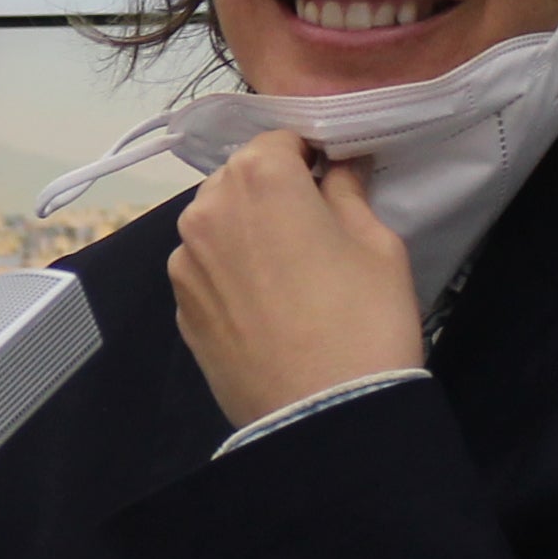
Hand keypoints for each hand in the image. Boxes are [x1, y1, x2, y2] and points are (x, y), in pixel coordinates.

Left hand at [169, 128, 425, 433]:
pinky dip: (231, 275)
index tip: (333, 184)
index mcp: (258, 177)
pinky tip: (267, 308)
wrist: (324, 417)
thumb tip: (339, 166)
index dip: (311, 157)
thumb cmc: (364, 320)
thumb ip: (348, 191)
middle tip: (316, 232)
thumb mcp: (377, 243)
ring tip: (290, 275)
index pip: (282, 140)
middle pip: (240, 179)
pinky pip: (207, 271)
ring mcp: (184, 262)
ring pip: (218, 225)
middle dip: (273, 193)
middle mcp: (206, 209)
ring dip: (247, 233)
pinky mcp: (180, 307)